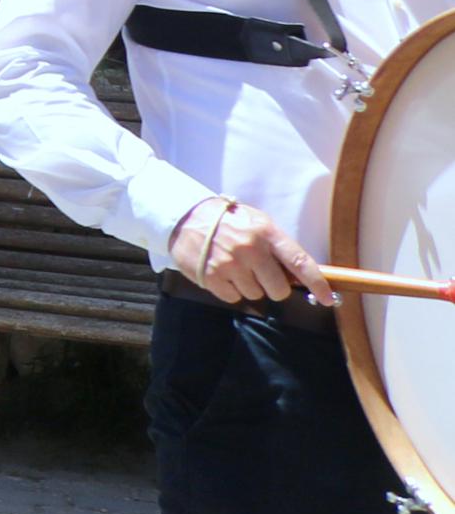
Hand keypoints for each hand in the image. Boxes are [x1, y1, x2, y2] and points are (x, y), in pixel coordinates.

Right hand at [175, 197, 330, 305]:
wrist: (185, 215)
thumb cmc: (228, 221)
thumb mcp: (258, 224)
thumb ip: (278, 247)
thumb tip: (302, 278)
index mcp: (266, 233)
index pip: (300, 262)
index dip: (317, 284)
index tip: (328, 298)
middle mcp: (250, 249)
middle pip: (278, 289)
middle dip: (273, 286)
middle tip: (259, 273)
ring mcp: (230, 264)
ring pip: (255, 295)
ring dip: (248, 285)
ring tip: (234, 266)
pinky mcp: (211, 276)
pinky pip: (233, 298)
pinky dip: (230, 289)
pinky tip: (222, 272)